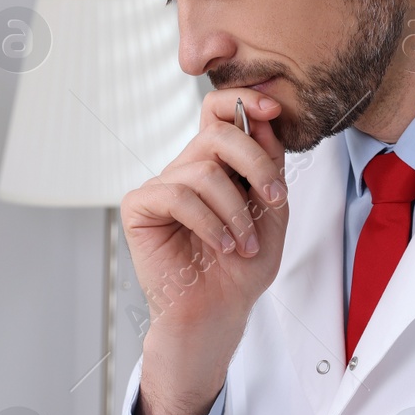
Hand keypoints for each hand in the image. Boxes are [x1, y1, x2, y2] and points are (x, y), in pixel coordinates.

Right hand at [121, 88, 289, 414]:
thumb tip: (264, 118)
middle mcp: (186, 169)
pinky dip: (208, 221)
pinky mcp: (140, 207)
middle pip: (217, 133)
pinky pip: (177, 195)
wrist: (217, 314)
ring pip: (202, 170)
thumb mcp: (272, 212)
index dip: (245, 101)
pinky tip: (220, 246)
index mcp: (216, 165)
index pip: (220, 113)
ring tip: (244, 244)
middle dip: (254, 161)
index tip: (273, 110)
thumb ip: (270, 166)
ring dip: (235, 211)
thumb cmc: (241, 270)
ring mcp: (162, 186)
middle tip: (274, 198)